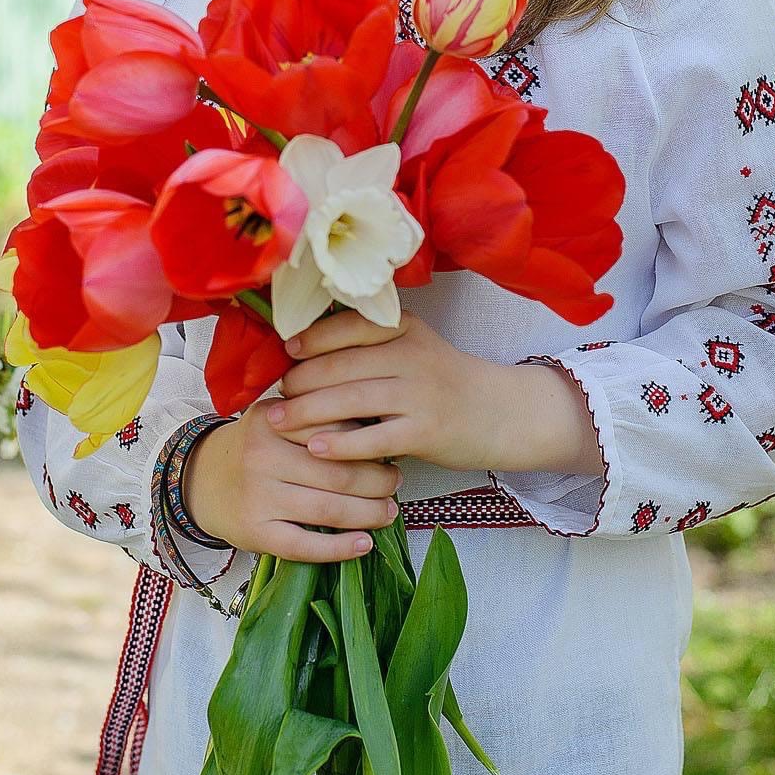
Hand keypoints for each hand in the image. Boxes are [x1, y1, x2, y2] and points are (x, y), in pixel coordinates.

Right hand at [182, 398, 401, 564]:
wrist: (201, 479)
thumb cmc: (254, 448)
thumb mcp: (278, 419)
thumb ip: (317, 419)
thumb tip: (379, 431)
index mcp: (273, 421)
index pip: (335, 430)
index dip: (369, 443)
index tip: (389, 449)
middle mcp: (262, 456)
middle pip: (337, 472)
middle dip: (378, 481)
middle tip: (395, 484)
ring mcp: (257, 497)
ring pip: (327, 510)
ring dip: (368, 514)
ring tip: (388, 512)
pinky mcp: (255, 532)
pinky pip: (304, 546)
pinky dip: (339, 549)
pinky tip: (363, 544)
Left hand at [265, 308, 504, 471]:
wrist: (501, 412)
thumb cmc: (444, 382)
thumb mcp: (414, 347)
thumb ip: (372, 345)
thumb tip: (306, 352)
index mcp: (405, 328)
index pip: (349, 326)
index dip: (312, 339)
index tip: (286, 352)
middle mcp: (411, 355)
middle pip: (342, 364)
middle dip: (300, 380)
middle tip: (274, 396)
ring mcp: (420, 394)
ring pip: (351, 399)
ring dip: (308, 411)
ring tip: (278, 421)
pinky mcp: (426, 431)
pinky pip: (374, 437)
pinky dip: (342, 444)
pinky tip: (316, 448)